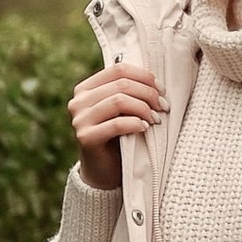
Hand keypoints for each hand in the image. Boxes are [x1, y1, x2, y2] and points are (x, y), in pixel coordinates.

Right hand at [68, 61, 163, 189]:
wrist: (103, 172)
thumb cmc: (117, 138)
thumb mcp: (121, 111)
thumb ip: (128, 93)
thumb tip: (155, 79)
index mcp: (85, 89)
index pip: (118, 69)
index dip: (144, 76)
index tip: (161, 89)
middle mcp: (78, 101)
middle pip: (121, 85)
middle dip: (148, 94)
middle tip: (163, 106)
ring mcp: (79, 119)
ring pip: (119, 101)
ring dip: (144, 108)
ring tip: (156, 119)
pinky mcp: (86, 137)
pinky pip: (116, 124)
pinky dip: (135, 123)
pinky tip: (145, 128)